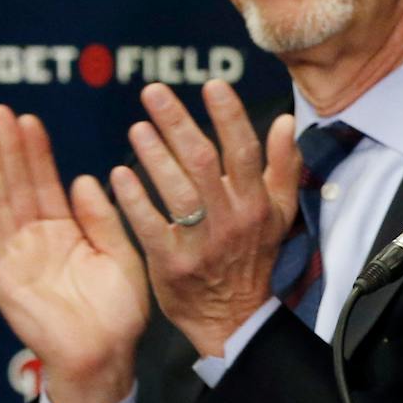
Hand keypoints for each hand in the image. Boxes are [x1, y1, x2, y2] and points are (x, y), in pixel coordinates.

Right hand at [0, 106, 149, 402]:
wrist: (106, 356)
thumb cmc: (118, 313)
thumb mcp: (119, 254)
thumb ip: (103, 218)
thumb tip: (86, 178)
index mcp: (65, 233)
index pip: (45, 184)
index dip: (37, 152)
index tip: (31, 120)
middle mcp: (36, 240)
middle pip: (18, 185)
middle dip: (9, 148)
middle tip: (1, 110)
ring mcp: (17, 256)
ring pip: (0, 202)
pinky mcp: (5, 275)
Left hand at [107, 81, 298, 356]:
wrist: (233, 318)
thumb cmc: (253, 258)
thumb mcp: (280, 213)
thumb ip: (283, 166)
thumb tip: (285, 122)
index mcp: (257, 202)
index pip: (243, 150)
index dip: (228, 116)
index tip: (212, 85)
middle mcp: (231, 219)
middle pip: (203, 161)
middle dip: (178, 122)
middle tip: (154, 93)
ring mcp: (202, 242)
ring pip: (176, 190)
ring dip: (154, 155)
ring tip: (137, 126)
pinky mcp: (172, 263)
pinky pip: (150, 225)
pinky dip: (134, 199)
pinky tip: (117, 174)